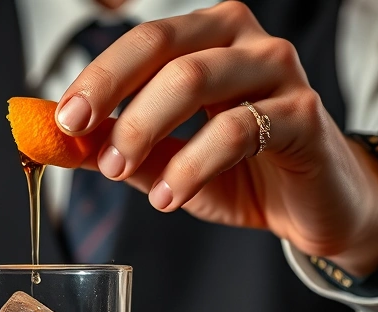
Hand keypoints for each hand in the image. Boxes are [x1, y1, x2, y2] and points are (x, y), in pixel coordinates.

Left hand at [56, 1, 377, 275]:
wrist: (314, 207)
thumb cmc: (243, 173)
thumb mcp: (168, 161)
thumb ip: (120, 147)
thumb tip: (63, 144)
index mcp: (208, 37)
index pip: (143, 41)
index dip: (97, 75)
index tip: (63, 118)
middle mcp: (244, 40)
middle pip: (164, 45)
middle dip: (112, 91)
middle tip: (80, 136)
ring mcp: (278, 70)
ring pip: (195, 79)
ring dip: (144, 129)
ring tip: (117, 172)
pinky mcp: (303, 114)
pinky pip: (234, 131)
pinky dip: (190, 166)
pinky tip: (167, 197)